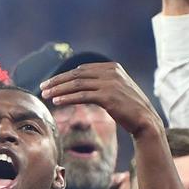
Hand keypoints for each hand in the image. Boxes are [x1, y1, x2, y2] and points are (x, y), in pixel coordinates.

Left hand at [41, 63, 161, 137]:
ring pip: (76, 84)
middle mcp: (111, 72)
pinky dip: (67, 98)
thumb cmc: (128, 107)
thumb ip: (100, 82)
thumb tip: (77, 82)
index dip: (63, 76)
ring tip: (46, 95)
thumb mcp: (116, 88)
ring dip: (58, 90)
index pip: (81, 69)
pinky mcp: (108, 96)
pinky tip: (57, 102)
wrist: (145, 120)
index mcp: (112, 67)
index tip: (50, 82)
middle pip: (76, 74)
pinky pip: (82, 96)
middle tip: (42, 87)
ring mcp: (110, 83)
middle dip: (57, 81)